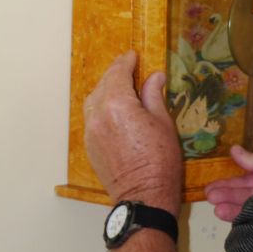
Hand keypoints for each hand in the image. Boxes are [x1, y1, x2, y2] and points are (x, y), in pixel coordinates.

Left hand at [84, 51, 181, 214]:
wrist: (144, 196)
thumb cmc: (160, 159)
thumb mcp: (163, 122)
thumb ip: (153, 95)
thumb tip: (154, 77)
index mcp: (118, 105)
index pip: (118, 73)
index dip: (126, 61)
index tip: (133, 55)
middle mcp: (99, 115)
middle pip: (104, 84)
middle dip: (116, 73)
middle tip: (128, 66)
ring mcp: (91, 131)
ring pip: (93, 99)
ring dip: (105, 88)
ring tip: (120, 85)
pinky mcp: (89, 145)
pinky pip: (91, 116)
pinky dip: (100, 106)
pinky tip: (112, 107)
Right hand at [203, 144, 252, 221]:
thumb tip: (234, 150)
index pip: (250, 181)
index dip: (231, 184)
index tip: (211, 188)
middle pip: (249, 196)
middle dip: (229, 196)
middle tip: (209, 197)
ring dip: (234, 209)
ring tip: (218, 210)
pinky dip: (248, 222)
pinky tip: (236, 224)